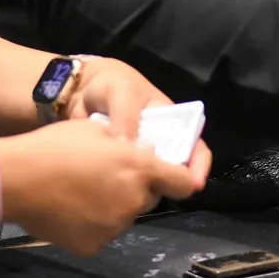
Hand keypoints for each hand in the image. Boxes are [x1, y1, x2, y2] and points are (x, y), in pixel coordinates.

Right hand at [0, 119, 201, 254]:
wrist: (16, 178)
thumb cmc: (57, 145)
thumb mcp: (98, 128)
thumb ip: (128, 142)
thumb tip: (143, 151)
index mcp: (139, 167)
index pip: (182, 181)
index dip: (181, 178)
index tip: (177, 178)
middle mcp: (133, 199)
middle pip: (149, 197)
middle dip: (137, 187)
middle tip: (108, 176)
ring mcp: (114, 226)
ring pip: (124, 215)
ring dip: (114, 205)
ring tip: (83, 191)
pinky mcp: (94, 245)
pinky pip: (102, 233)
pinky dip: (92, 224)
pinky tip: (71, 209)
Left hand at [65, 58, 212, 190]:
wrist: (80, 89)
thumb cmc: (111, 84)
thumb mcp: (122, 92)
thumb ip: (126, 115)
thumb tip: (127, 147)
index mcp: (170, 123)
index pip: (194, 147)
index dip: (198, 165)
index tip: (193, 184)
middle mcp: (158, 143)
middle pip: (174, 169)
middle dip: (170, 182)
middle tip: (155, 192)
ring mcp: (138, 156)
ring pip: (150, 179)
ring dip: (145, 187)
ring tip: (131, 193)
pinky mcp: (118, 166)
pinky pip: (125, 182)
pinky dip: (121, 188)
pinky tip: (111, 190)